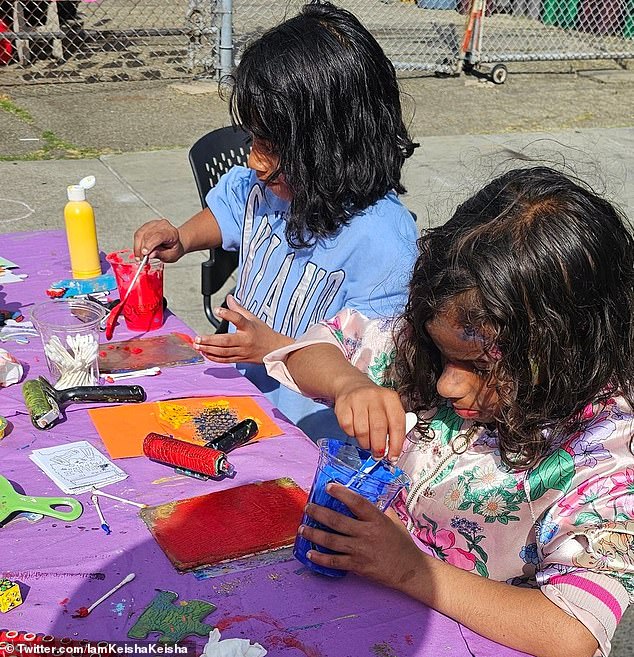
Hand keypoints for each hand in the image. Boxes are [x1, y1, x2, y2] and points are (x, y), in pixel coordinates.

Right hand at [133, 219, 184, 262]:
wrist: (175, 243)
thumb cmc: (174, 249)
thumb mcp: (171, 256)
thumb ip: (161, 255)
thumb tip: (150, 255)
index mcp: (171, 232)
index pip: (158, 236)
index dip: (150, 244)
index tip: (144, 253)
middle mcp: (162, 225)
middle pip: (147, 235)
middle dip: (142, 248)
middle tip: (142, 259)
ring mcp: (153, 224)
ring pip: (140, 234)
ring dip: (138, 247)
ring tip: (140, 257)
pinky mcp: (146, 226)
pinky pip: (138, 234)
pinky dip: (137, 244)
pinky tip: (139, 251)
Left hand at [194, 295, 293, 363]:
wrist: (275, 350)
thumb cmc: (264, 333)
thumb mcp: (253, 318)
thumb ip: (238, 309)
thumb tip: (229, 298)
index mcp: (249, 327)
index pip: (238, 319)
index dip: (228, 314)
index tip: (217, 310)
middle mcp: (245, 340)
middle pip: (226, 341)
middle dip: (210, 340)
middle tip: (198, 338)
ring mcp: (242, 351)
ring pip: (223, 352)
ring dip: (208, 349)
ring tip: (197, 345)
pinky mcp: (240, 359)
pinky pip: (225, 360)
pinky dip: (214, 357)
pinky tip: (205, 353)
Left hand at [300, 483, 422, 589]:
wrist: (410, 569)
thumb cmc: (401, 542)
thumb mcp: (393, 520)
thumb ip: (379, 508)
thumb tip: (367, 493)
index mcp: (377, 519)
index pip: (357, 502)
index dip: (342, 493)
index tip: (329, 486)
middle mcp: (367, 533)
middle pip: (337, 521)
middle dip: (318, 513)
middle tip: (307, 507)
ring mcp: (361, 551)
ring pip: (332, 541)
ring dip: (314, 533)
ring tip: (303, 528)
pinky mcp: (358, 566)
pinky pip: (335, 561)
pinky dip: (320, 557)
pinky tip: (310, 552)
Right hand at [333, 378, 406, 460]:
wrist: (353, 386)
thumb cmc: (374, 404)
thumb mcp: (388, 410)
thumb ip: (393, 428)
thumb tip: (393, 452)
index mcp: (391, 399)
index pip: (397, 424)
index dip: (396, 444)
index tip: (393, 457)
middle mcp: (375, 397)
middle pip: (378, 428)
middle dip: (379, 447)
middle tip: (378, 454)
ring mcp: (358, 399)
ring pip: (362, 431)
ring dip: (365, 443)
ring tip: (366, 442)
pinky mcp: (343, 405)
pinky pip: (348, 428)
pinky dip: (352, 434)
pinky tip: (356, 430)